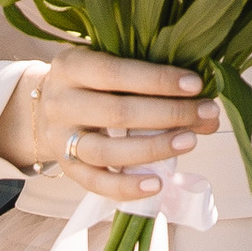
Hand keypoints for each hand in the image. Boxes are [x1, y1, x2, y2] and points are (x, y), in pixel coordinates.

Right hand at [0, 47, 218, 197]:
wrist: (44, 106)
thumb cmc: (92, 80)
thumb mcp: (108, 63)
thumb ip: (149, 78)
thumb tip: (206, 106)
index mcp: (71, 65)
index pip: (116, 73)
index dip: (157, 80)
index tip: (196, 85)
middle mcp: (60, 102)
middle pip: (117, 112)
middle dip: (168, 113)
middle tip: (207, 113)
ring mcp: (60, 139)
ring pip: (107, 151)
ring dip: (153, 149)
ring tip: (190, 141)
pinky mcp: (66, 168)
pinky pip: (96, 183)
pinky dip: (127, 187)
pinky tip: (158, 183)